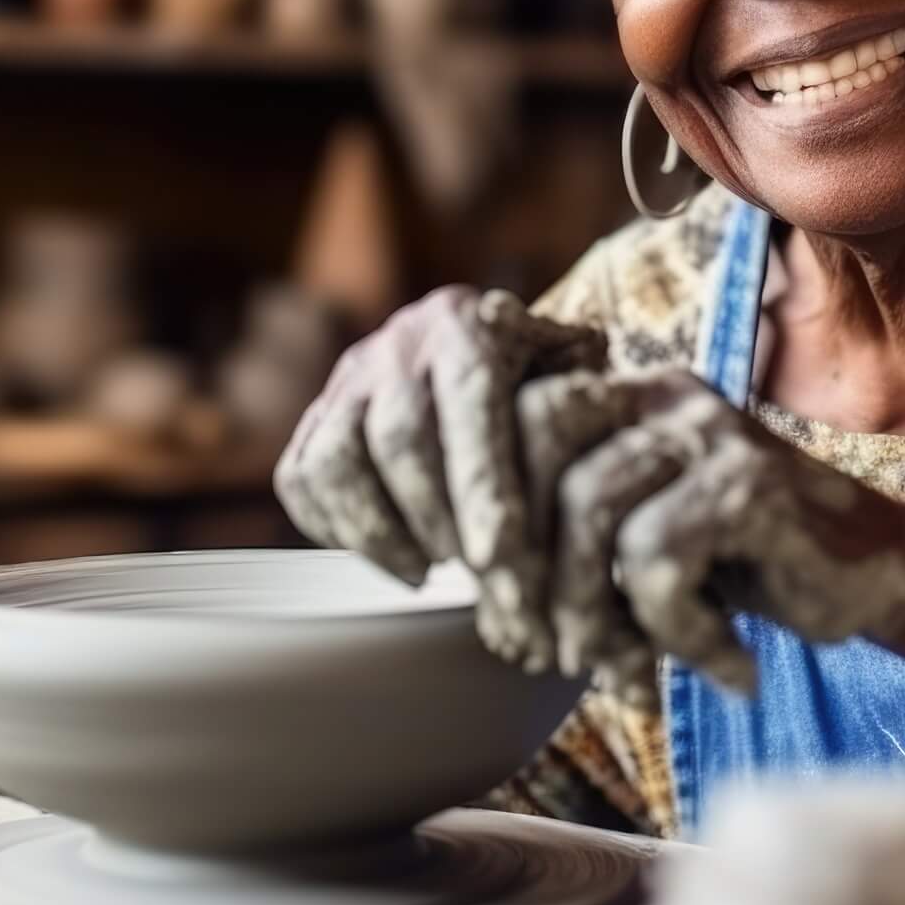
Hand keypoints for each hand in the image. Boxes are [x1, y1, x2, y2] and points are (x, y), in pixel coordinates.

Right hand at [274, 286, 606, 662]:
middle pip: (402, 438)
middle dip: (439, 521)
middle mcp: (401, 341)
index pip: (472, 403)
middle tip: (480, 580)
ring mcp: (350, 378)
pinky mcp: (316, 416)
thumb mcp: (579, 378)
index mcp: (473, 324)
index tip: (497, 556)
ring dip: (383, 531)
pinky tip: (395, 557)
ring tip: (432, 569)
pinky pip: (303, 477)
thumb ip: (589, 409)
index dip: (481, 483)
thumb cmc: (546, 385)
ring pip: (339, 460)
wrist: (484, 352)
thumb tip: (602, 469)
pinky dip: (339, 528)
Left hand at [513, 370, 904, 702]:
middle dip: (518, 561)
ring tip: (615, 674)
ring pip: (590, 507)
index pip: (521, 412)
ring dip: (588, 614)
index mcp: (627, 395)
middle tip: (527, 650)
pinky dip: (673, 630)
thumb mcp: (640, 548)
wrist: (878, 578)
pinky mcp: (754, 488)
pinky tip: (724, 663)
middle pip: (541, 441)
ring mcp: (713, 434)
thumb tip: (489, 611)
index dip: (487, 505)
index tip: (486, 598)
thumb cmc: (742, 570)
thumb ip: (570, 545)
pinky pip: (658, 559)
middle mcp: (666, 395)